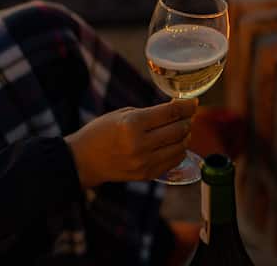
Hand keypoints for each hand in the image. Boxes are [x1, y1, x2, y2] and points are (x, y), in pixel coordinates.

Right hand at [65, 99, 196, 188]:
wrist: (83, 161)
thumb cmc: (102, 132)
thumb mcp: (124, 114)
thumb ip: (152, 113)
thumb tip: (179, 109)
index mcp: (132, 124)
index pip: (171, 113)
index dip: (187, 106)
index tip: (193, 102)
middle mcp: (140, 144)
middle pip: (179, 130)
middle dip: (187, 120)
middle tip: (187, 115)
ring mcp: (144, 162)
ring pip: (180, 146)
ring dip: (185, 135)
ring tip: (181, 128)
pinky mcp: (146, 174)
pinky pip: (174, 161)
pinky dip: (179, 150)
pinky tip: (174, 143)